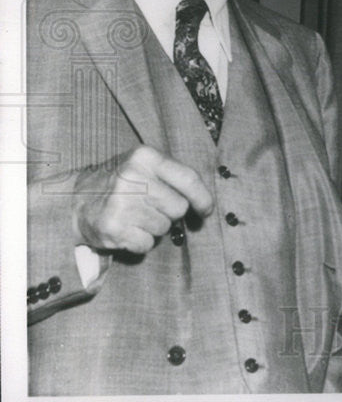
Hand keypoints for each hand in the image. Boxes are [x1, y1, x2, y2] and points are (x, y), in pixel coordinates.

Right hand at [72, 145, 213, 253]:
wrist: (74, 200)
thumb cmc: (120, 183)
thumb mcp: (143, 166)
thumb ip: (173, 177)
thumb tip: (206, 204)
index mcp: (145, 157)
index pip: (189, 179)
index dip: (203, 198)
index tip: (207, 211)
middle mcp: (133, 177)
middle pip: (179, 207)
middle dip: (169, 212)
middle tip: (149, 207)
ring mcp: (121, 203)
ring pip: (164, 227)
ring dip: (154, 227)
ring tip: (134, 216)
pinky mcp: (113, 228)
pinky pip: (147, 244)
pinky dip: (140, 242)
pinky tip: (126, 229)